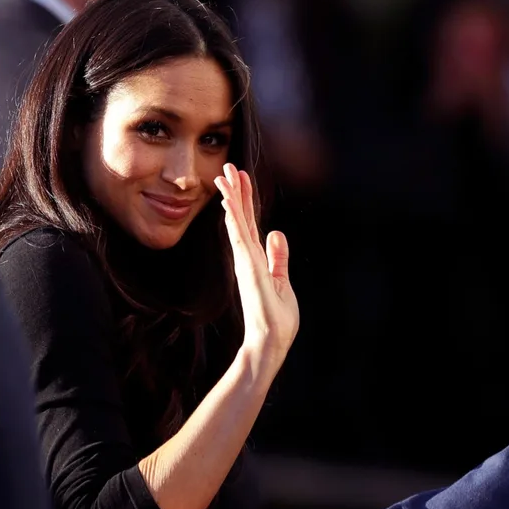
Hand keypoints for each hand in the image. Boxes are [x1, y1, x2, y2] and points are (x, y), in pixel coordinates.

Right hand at [216, 163, 298, 374]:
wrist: (270, 342)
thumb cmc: (276, 318)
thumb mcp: (282, 281)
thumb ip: (279, 257)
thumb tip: (277, 233)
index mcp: (257, 259)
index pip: (250, 223)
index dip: (246, 200)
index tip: (243, 178)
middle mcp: (248, 257)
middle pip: (241, 218)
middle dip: (236, 192)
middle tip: (228, 166)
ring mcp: (247, 262)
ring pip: (238, 223)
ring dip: (232, 198)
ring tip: (226, 175)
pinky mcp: (249, 269)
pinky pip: (240, 239)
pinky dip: (235, 220)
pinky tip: (230, 203)